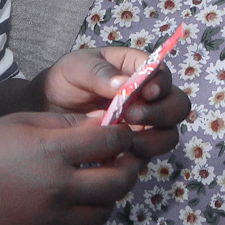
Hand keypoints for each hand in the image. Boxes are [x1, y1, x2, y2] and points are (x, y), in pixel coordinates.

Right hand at [0, 110, 147, 224]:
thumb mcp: (25, 122)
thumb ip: (67, 124)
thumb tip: (103, 124)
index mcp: (54, 152)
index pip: (110, 142)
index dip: (123, 135)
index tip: (122, 133)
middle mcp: (59, 189)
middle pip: (119, 182)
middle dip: (129, 168)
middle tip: (126, 160)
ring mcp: (54, 219)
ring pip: (104, 210)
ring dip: (109, 195)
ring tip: (98, 181)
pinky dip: (82, 214)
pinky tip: (69, 201)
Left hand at [37, 48, 190, 161]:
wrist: (47, 110)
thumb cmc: (66, 81)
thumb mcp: (77, 67)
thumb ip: (99, 73)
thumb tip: (124, 84)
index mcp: (137, 69)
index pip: (162, 74)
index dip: (160, 84)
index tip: (146, 92)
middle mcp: (148, 97)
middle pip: (177, 105)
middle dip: (161, 113)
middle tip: (132, 117)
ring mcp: (145, 124)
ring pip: (169, 134)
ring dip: (154, 139)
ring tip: (128, 141)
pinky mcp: (136, 147)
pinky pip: (150, 155)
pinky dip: (139, 157)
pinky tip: (118, 154)